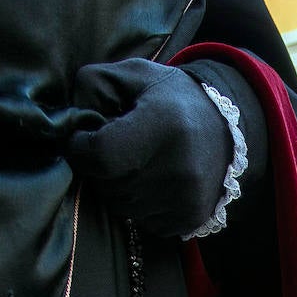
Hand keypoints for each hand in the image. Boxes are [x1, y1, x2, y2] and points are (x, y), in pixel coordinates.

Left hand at [68, 59, 232, 237]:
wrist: (225, 126)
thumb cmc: (170, 97)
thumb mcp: (133, 74)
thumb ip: (92, 85)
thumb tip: (71, 122)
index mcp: (162, 126)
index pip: (99, 156)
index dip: (79, 149)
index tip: (82, 139)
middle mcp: (179, 169)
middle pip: (107, 185)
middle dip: (99, 168)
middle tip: (114, 148)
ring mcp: (187, 199)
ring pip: (121, 207)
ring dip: (118, 188)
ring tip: (135, 164)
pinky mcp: (192, 219)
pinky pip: (143, 222)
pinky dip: (140, 206)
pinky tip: (154, 183)